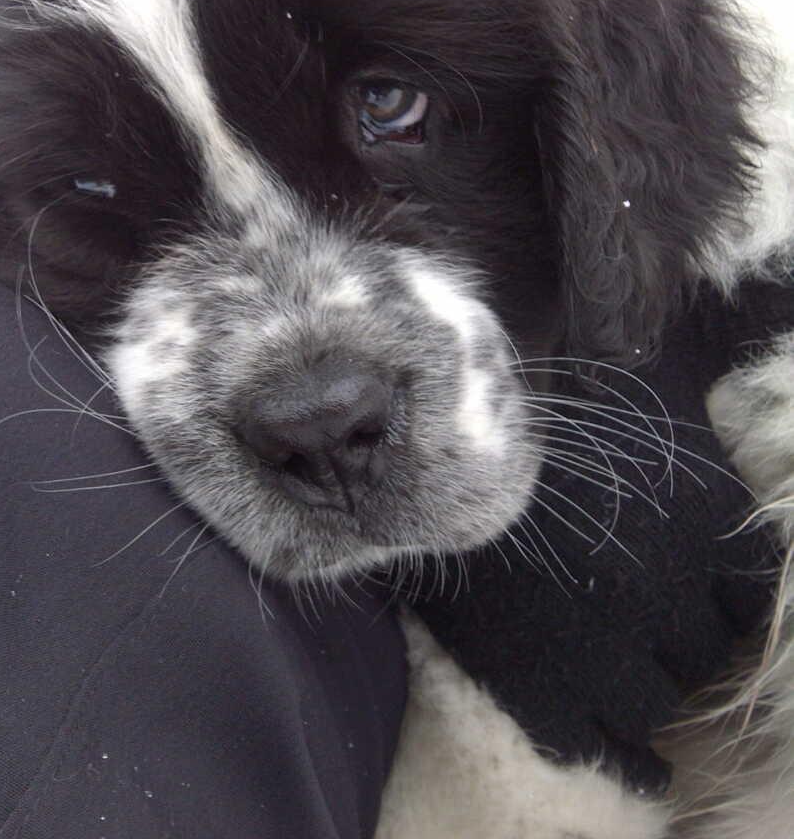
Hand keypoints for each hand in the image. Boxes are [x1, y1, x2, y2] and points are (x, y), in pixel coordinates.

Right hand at [411, 296, 778, 792]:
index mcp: (694, 516)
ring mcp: (605, 649)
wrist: (416, 471)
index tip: (699, 594)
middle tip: (648, 627)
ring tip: (622, 671)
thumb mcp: (624, 411)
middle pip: (707, 650)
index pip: (752, 589)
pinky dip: (624, 756)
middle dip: (681, 641)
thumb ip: (690, 427)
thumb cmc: (528, 440)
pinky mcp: (547, 697)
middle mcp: (664, 587)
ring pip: (660, 704)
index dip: (723, 594)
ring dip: (646, 692)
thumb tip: (731, 418)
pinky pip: (611, 753)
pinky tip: (635, 755)